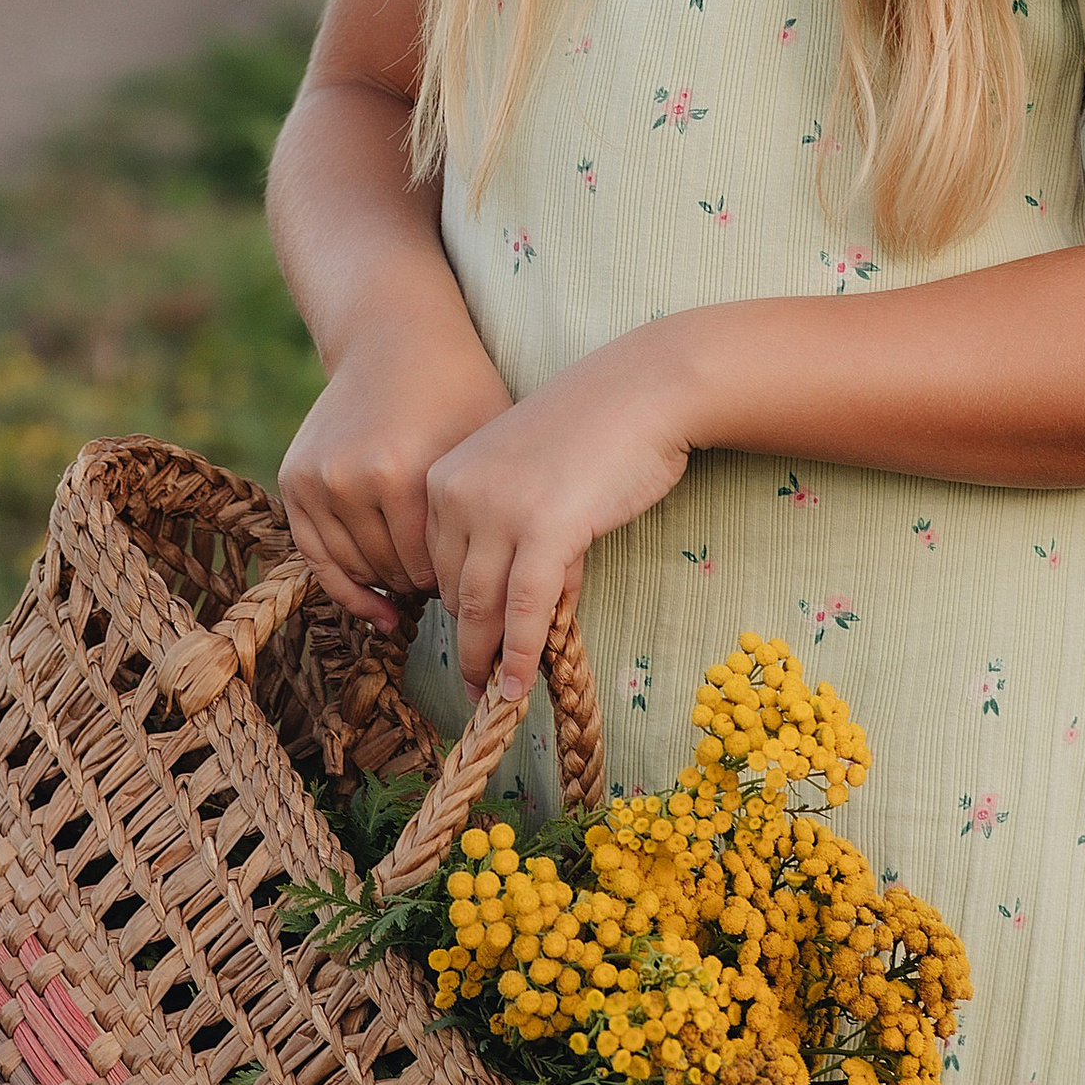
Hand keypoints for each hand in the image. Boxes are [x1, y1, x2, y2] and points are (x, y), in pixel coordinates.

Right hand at [279, 310, 511, 625]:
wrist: (393, 337)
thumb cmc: (458, 389)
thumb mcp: (490, 442)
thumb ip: (501, 511)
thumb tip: (534, 590)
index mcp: (401, 473)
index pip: (428, 567)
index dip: (456, 584)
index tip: (478, 586)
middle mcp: (350, 479)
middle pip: (390, 569)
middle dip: (423, 585)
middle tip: (451, 588)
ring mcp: (317, 479)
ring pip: (353, 565)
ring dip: (387, 583)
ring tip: (421, 586)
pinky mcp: (294, 479)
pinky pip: (315, 553)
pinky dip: (345, 584)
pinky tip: (378, 602)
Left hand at [423, 323, 700, 696]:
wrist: (646, 389)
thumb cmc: (598, 428)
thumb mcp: (533, 478)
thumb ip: (519, 532)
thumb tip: (532, 603)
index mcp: (446, 475)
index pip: (437, 560)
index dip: (460, 605)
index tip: (475, 638)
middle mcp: (458, 491)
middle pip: (451, 588)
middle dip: (469, 640)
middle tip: (477, 682)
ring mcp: (498, 509)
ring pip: (481, 605)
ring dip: (488, 658)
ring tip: (496, 695)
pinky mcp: (544, 528)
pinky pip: (525, 607)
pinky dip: (521, 653)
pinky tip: (519, 686)